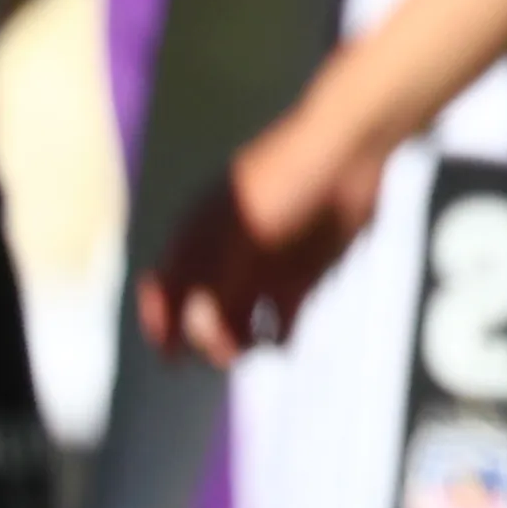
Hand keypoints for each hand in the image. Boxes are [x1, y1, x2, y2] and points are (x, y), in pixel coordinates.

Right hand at [141, 98, 381, 362]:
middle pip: (199, 312)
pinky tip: (281, 341)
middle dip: (203, 338)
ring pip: (237, 320)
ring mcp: (263, 266)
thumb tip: (198, 330)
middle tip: (222, 356)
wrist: (348, 151)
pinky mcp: (301, 274)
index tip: (170, 351)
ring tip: (250, 349)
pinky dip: (278, 335)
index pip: (162, 287)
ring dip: (238, 341)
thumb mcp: (242, 233)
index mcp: (196, 236)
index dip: (159, 321)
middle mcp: (224, 255)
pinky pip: (281, 318)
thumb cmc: (284, 182)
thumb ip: (218, 282)